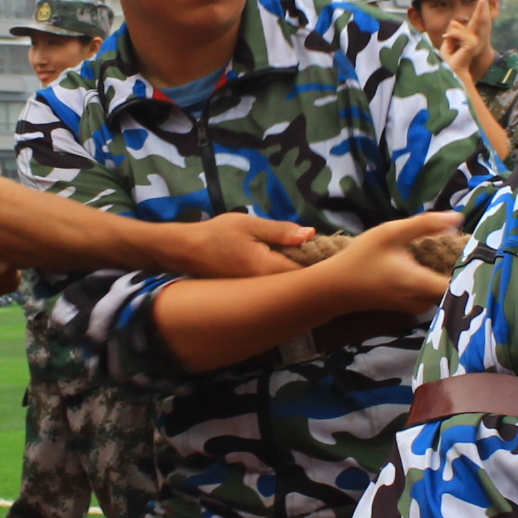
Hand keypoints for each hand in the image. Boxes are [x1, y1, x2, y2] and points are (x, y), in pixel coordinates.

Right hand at [164, 211, 314, 280]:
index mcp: (267, 269)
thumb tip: (311, 234)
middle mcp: (264, 287)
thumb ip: (281, 231)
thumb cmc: (217, 234)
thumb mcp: (250, 225)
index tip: (332, 249)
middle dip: (313, 268)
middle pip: (299, 282)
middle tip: (323, 251)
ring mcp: (257, 293)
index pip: (305, 271)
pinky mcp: (251, 293)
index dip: (321, 261)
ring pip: (287, 285)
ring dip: (299, 272)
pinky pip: (275, 286)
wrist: (185, 251)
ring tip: (309, 256)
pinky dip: (284, 276)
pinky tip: (287, 264)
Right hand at [318, 210, 467, 314]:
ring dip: (452, 274)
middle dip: (466, 269)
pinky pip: (435, 294)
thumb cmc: (362, 258)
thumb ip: (425, 224)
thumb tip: (459, 218)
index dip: (475, 270)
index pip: (462, 285)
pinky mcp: (413, 306)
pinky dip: (439, 279)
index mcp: (421, 283)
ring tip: (459, 252)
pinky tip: (439, 263)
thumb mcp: (391, 233)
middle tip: (474, 247)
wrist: (336, 287)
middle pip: (458, 288)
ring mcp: (419, 306)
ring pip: (446, 292)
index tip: (485, 251)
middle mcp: (424, 300)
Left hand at [436, 16, 494, 79]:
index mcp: (468, 36)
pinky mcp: (471, 43)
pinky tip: (449, 43)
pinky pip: (457, 33)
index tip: (483, 0)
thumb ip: (452, 31)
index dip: (479, 10)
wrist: (453, 70)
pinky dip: (450, 37)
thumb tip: (455, 22)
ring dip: (450, 37)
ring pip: (456, 28)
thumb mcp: (448, 41)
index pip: (475, 20)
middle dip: (450, 33)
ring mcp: (473, 40)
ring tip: (451, 48)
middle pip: (459, 23)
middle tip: (449, 45)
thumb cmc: (449, 58)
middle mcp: (473, 37)